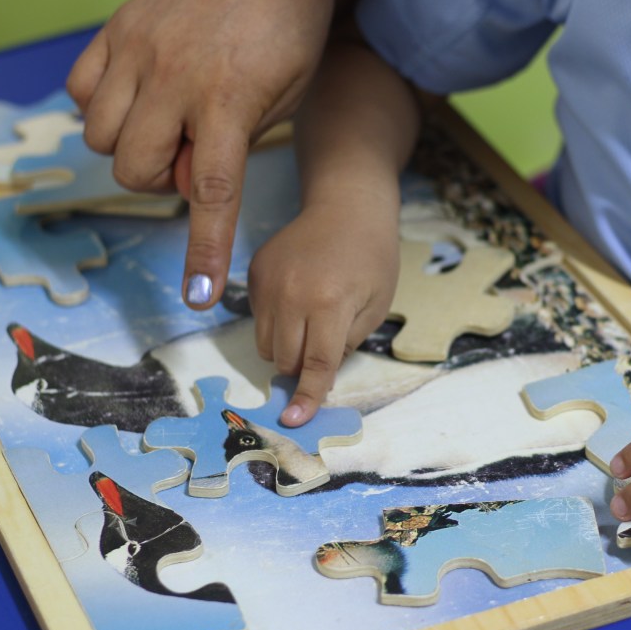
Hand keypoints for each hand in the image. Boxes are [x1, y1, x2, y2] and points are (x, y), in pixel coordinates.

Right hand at [67, 0, 336, 308]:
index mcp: (229, 101)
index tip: (194, 293)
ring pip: (102, 137)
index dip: (202, 247)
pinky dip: (103, 106)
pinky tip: (139, 96)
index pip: (211, 191)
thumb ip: (232, 145)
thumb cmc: (288, 31)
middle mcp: (175, 78)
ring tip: (169, 120)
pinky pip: (81, 91)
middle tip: (194, 148)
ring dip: (132, 146)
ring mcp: (138, 49)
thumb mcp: (283, 99)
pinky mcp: (116, 27)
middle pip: (136, 170)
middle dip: (161, 178)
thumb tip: (182, 181)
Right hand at [248, 205, 398, 426]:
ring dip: (286, 349)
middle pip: (284, 359)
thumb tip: (317, 378)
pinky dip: (276, 323)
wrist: (347, 207)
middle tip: (323, 348)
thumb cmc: (373, 258)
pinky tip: (299, 300)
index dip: (307, 396)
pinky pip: (257, 319)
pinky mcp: (255, 273)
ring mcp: (268, 282)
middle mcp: (292, 294)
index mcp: (330, 304)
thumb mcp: (375, 307)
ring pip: (265, 344)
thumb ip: (347, 345)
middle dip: (301, 368)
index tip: (295, 421)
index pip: (315, 364)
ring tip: (312, 322)